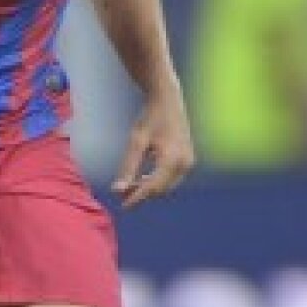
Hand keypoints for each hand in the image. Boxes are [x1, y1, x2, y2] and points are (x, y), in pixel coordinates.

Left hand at [110, 84, 195, 208]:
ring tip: (129, 187)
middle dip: (142, 194)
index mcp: (172, 159)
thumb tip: (117, 190)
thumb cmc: (150, 118)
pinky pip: (172, 178)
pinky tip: (142, 178)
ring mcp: (189, 162)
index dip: (137, 198)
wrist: (168, 100)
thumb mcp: (136, 141)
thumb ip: (128, 167)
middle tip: (121, 194)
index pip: (152, 187)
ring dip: (149, 188)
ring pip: (167, 185)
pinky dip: (157, 180)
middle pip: (160, 189)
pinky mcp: (188, 160)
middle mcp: (185, 164)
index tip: (122, 206)